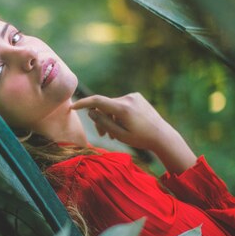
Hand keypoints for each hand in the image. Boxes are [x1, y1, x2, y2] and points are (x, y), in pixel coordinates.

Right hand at [71, 92, 196, 173]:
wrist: (162, 136)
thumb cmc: (141, 139)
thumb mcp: (120, 135)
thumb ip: (104, 123)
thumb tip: (91, 112)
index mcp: (123, 108)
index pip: (98, 101)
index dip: (83, 103)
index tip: (73, 107)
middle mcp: (127, 99)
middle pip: (104, 106)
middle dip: (101, 119)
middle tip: (102, 135)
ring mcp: (133, 96)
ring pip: (112, 106)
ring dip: (110, 118)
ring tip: (114, 134)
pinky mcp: (136, 97)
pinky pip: (120, 104)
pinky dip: (118, 114)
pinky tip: (124, 125)